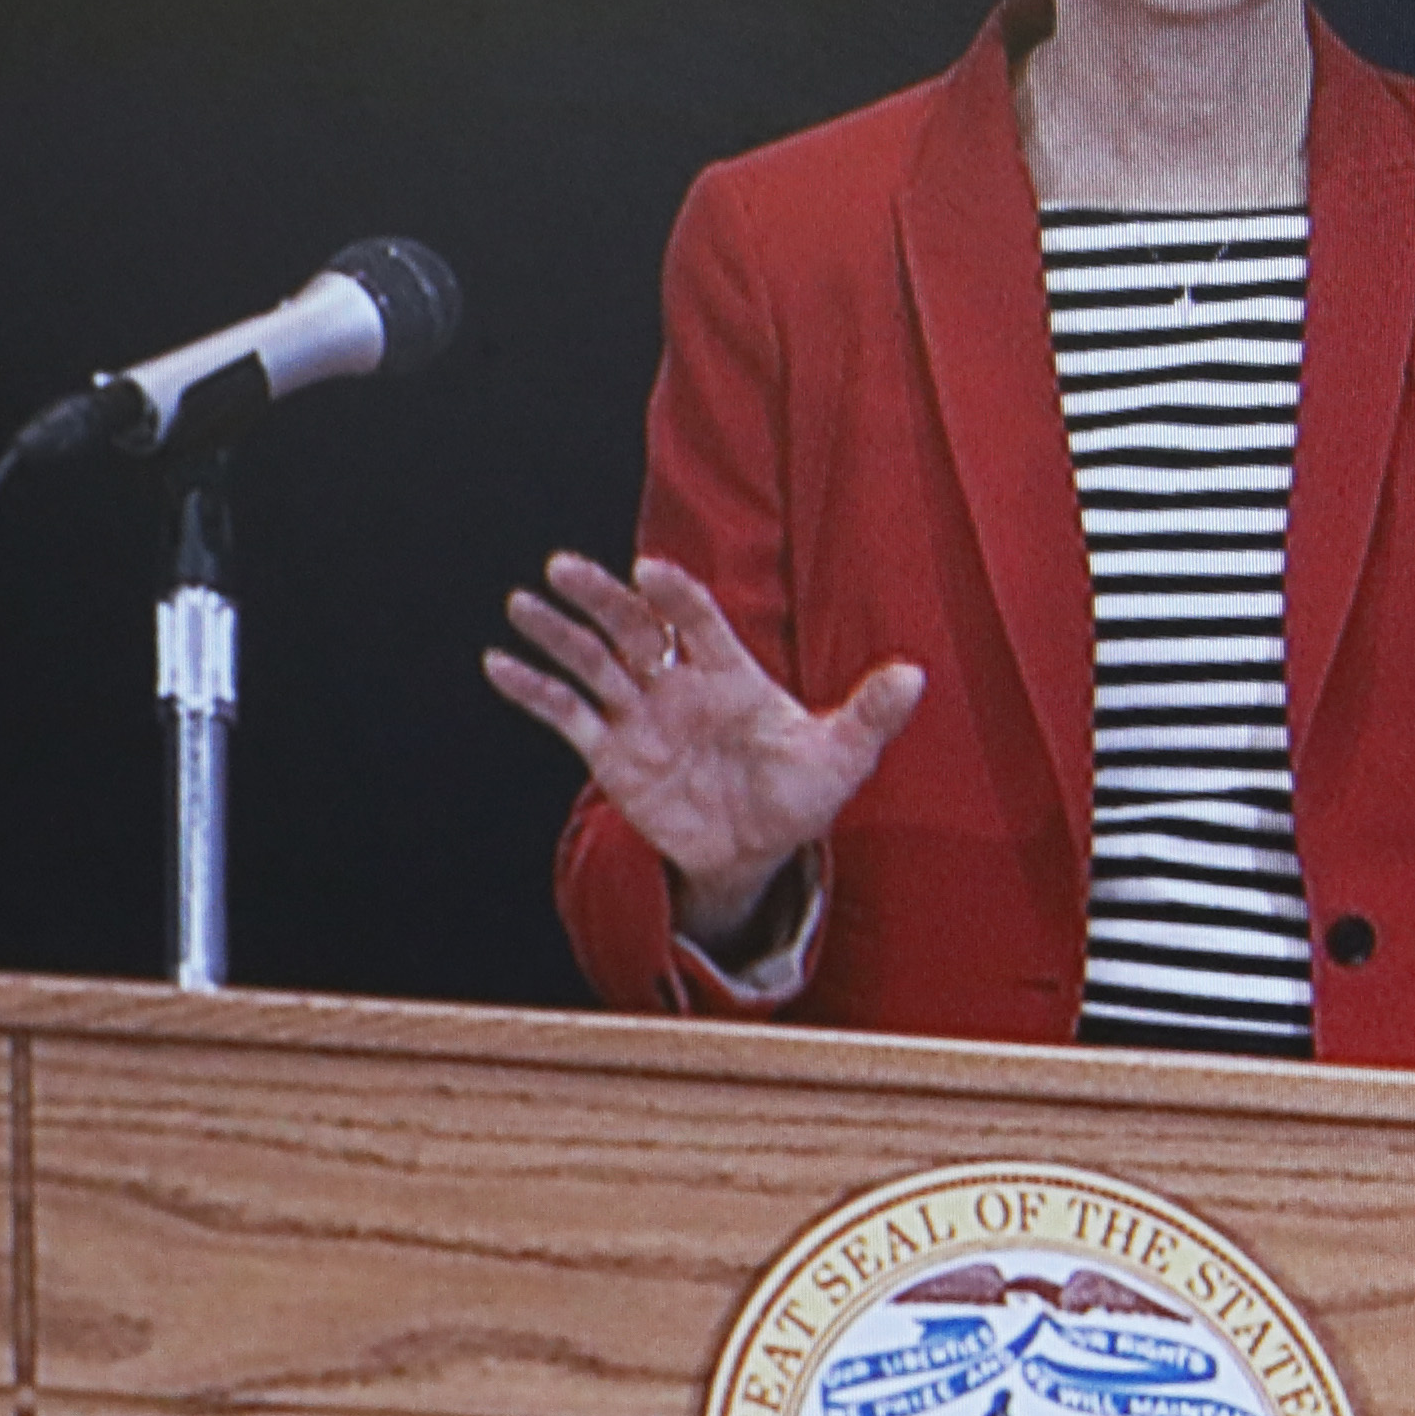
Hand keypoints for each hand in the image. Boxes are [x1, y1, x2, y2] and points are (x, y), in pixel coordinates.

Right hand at [482, 551, 922, 946]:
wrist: (756, 849)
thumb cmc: (801, 792)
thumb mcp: (843, 757)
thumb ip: (870, 716)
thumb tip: (915, 675)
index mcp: (732, 673)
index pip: (701, 622)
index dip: (678, 597)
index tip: (651, 571)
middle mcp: (680, 683)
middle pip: (635, 629)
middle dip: (602, 598)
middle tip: (564, 566)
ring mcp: (641, 714)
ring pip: (593, 663)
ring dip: (559, 634)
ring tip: (523, 606)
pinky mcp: (611, 751)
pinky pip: (566, 714)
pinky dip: (534, 691)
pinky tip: (499, 664)